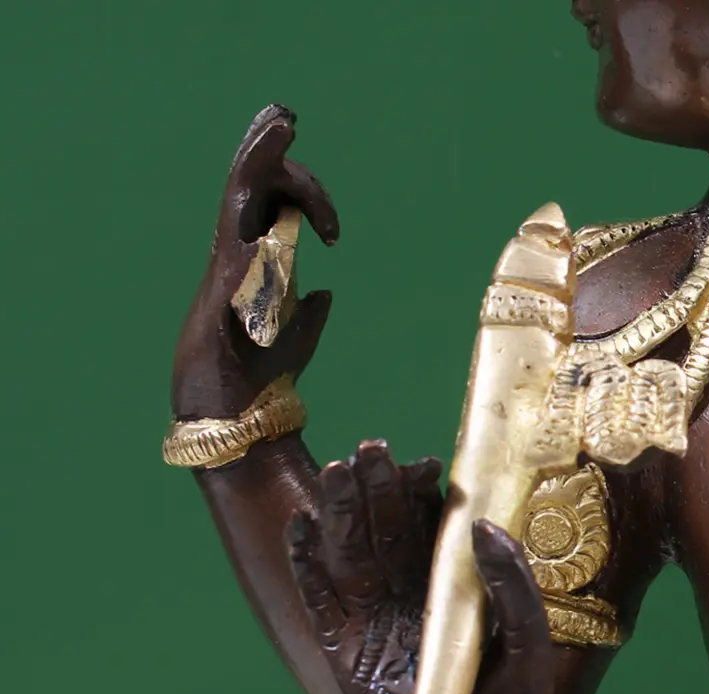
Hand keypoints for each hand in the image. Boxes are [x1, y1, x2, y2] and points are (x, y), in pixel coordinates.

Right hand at [171, 104, 340, 419]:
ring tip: (279, 124)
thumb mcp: (296, 341)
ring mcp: (228, 266)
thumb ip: (309, 316)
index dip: (308, 197)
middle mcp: (239, 256)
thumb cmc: (259, 379)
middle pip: (254, 186)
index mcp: (259, 264)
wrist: (234, 414)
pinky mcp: (224, 286)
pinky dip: (258, 195)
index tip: (336, 236)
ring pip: (240, 194)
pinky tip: (274, 176)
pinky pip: (238, 232)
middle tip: (286, 116)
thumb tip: (326, 293)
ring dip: (259, 157)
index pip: (276, 205)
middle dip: (269, 149)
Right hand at [286, 442, 556, 693]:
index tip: (424, 462)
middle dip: (378, 489)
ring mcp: (374, 620)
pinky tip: (302, 526)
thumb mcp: (527, 648)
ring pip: (351, 552)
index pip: (433, 528)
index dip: (425, 494)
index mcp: (454, 587)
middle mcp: (410, 594)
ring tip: (339, 471)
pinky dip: (307, 563)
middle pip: (387, 529)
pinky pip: (319, 597)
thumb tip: (486, 527)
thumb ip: (516, 591)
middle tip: (373, 449)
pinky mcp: (344, 648)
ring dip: (341, 511)